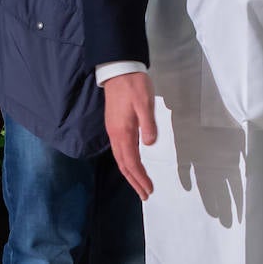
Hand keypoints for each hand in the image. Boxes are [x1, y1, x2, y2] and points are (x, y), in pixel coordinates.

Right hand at [103, 71, 156, 199]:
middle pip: (123, 164)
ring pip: (120, 158)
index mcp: (123, 131)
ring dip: (129, 173)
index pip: (131, 161)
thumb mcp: (144, 102)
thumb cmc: (133, 85)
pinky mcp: (114, 125)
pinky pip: (119, 150)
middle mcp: (115, 134)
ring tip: (139, 184)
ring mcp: (113, 130)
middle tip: (145, 194)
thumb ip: (148, 124)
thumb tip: (149, 144)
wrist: (118, 69)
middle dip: (134, 180)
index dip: (140, 177)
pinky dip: (126, 162)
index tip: (148, 189)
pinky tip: (132, 163)